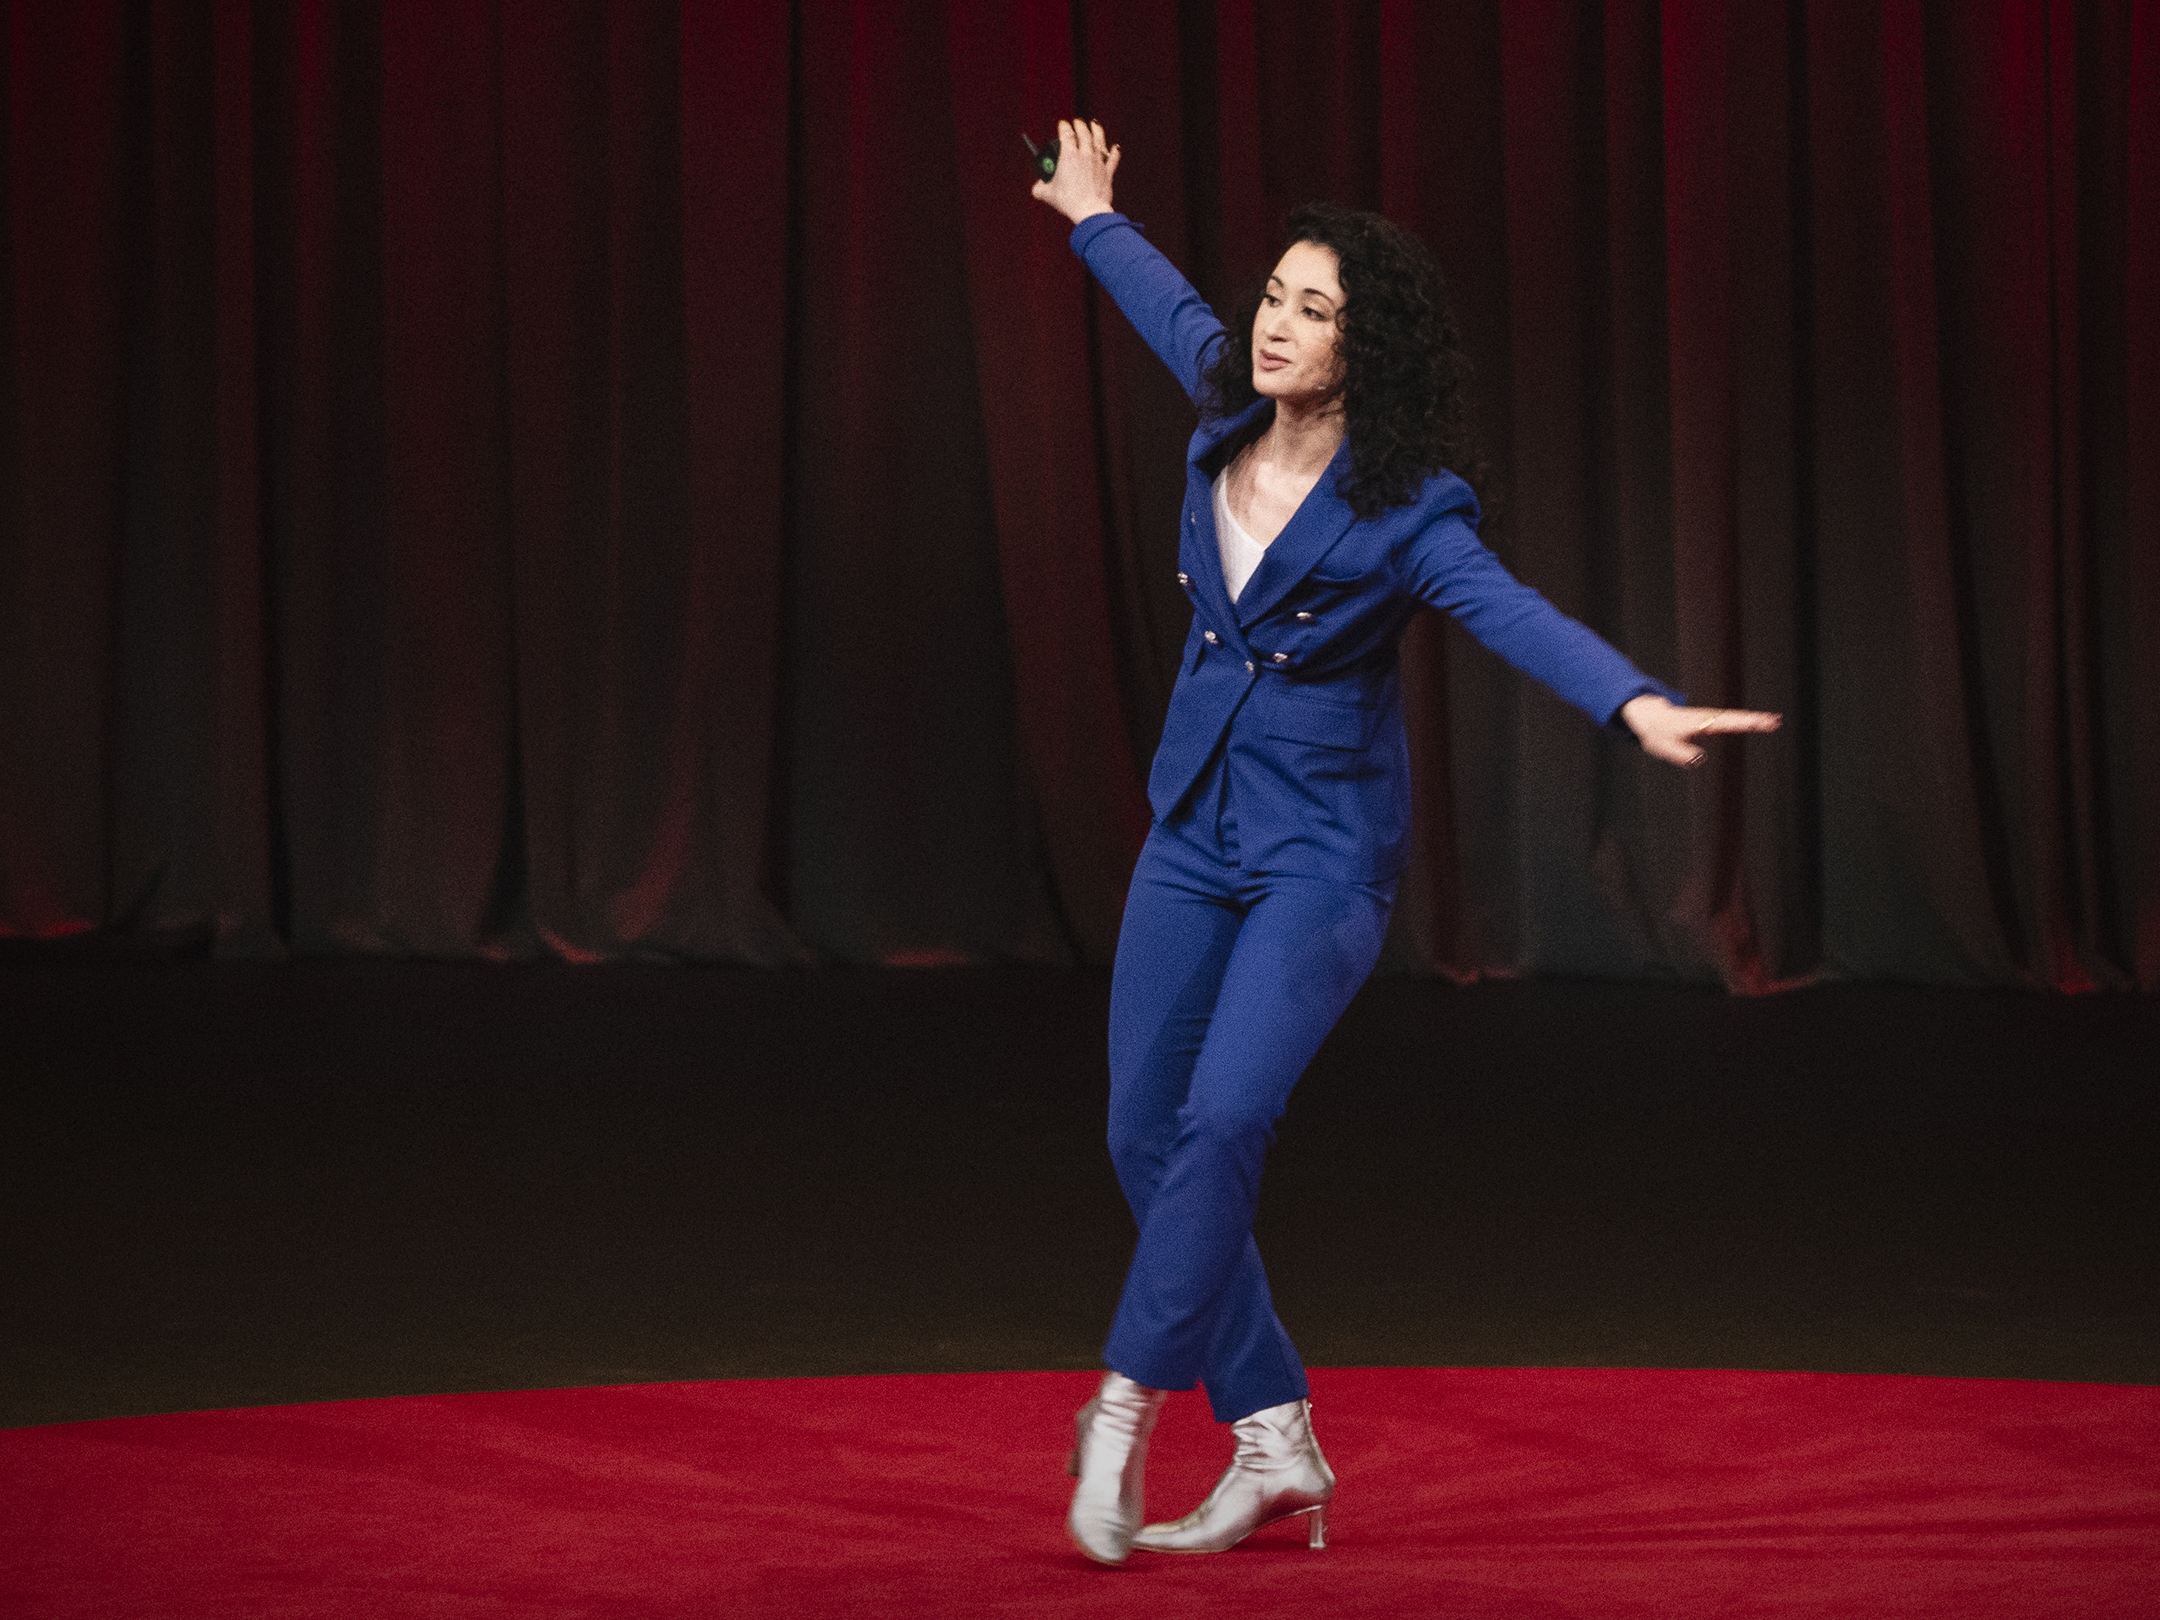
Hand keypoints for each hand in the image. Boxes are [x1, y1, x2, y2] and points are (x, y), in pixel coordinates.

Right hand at [1031, 118, 1118, 224]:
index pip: (1066, 134)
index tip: (1063, 124)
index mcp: (1069, 156)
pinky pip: (1112, 159)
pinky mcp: (1107, 173)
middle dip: (1080, 125)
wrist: (1089, 210)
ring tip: (1095, 124)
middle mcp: (1085, 155)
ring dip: (1097, 131)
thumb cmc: (1068, 201)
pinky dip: (1114, 152)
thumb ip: (1040, 188)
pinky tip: (1115, 147)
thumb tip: (1037, 188)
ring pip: (1099, 141)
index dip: (1064, 127)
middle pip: (1083, 133)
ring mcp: (1098, 163)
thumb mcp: (1048, 194)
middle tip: (1077, 122)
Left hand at [1620, 694, 1781, 767]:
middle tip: (1775, 721)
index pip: (1725, 722)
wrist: (1649, 716)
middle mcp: (1706, 718)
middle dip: (1755, 719)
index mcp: (1699, 722)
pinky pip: (1729, 720)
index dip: (1743, 723)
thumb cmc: (1657, 731)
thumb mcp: (1664, 746)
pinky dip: (1744, 720)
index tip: (1760, 722)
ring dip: (1753, 719)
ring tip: (1773, 721)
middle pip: (1735, 717)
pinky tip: (1757, 723)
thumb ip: (1681, 753)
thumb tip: (1701, 759)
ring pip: (1734, 717)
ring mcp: (1708, 718)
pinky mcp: (1708, 721)